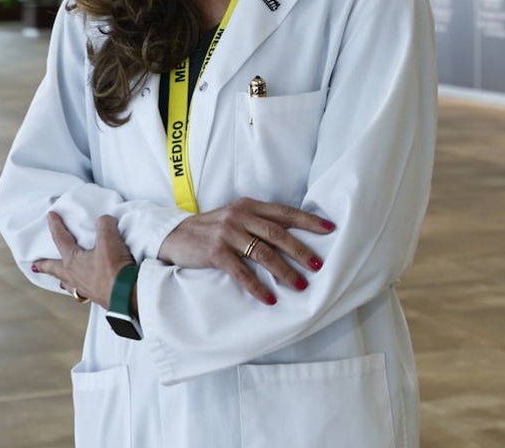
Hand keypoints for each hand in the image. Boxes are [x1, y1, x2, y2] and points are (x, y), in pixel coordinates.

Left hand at [33, 212, 135, 308]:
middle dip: (45, 266)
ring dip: (63, 280)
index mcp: (72, 261)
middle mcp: (74, 276)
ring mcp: (84, 288)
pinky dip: (81, 290)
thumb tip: (104, 220)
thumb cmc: (113, 268)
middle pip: (55, 269)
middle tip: (35, 266)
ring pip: (68, 284)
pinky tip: (85, 290)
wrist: (125, 294)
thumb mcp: (109, 239)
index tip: (50, 216)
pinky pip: (83, 292)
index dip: (56, 226)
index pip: (61, 239)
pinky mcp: (97, 296)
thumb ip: (104, 225)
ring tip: (60, 282)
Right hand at [157, 197, 335, 304]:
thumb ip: (258, 222)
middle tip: (319, 265)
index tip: (330, 229)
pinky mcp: (215, 252)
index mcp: (249, 206)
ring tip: (300, 285)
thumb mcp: (235, 217)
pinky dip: (257, 287)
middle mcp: (240, 216)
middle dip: (301, 250)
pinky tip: (269, 298)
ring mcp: (227, 234)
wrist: (173, 236)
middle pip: (278, 233)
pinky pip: (241, 272)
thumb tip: (292, 235)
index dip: (308, 220)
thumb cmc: (211, 229)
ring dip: (284, 271)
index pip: (284, 212)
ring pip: (263, 253)